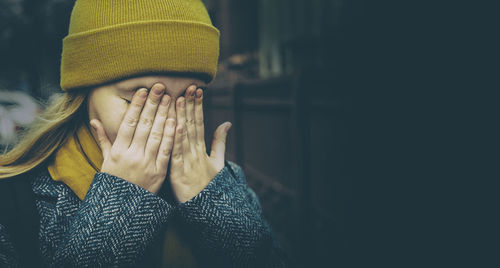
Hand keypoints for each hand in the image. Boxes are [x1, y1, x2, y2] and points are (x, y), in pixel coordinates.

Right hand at [90, 83, 175, 193]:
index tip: (143, 91)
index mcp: (118, 151)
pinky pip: (166, 151)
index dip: (136, 105)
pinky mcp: (159, 172)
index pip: (128, 123)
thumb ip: (103, 140)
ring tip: (170, 99)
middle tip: (160, 87)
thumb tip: (94, 121)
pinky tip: (176, 122)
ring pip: (156, 135)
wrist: (123, 208)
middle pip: (144, 125)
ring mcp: (146, 163)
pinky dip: (171, 136)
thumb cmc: (114, 183)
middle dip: (153, 105)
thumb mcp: (106, 161)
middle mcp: (132, 155)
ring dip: (164, 115)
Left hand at [169, 85, 231, 202]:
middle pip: (193, 125)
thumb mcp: (218, 162)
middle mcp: (195, 152)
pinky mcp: (178, 172)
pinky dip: (176, 140)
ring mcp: (187, 162)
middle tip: (190, 87)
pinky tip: (176, 126)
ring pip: (184, 135)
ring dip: (183, 116)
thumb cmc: (209, 186)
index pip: (200, 123)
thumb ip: (220, 141)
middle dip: (191, 105)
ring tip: (181, 99)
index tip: (197, 90)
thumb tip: (226, 123)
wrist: (206, 209)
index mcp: (202, 149)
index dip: (199, 106)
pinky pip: (176, 154)